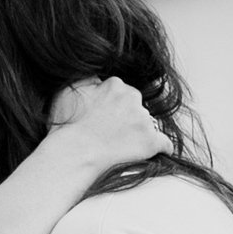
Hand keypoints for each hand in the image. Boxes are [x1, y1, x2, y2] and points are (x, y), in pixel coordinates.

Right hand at [46, 74, 168, 173]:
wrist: (74, 154)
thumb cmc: (68, 125)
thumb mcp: (67, 91)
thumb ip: (87, 79)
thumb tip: (97, 79)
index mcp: (115, 85)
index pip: (118, 91)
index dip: (109, 104)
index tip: (100, 116)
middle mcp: (133, 98)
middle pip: (134, 105)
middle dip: (125, 116)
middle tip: (110, 132)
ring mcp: (144, 121)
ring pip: (147, 123)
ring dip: (137, 131)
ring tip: (120, 145)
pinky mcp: (151, 142)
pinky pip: (164, 144)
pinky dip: (159, 147)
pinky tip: (151, 152)